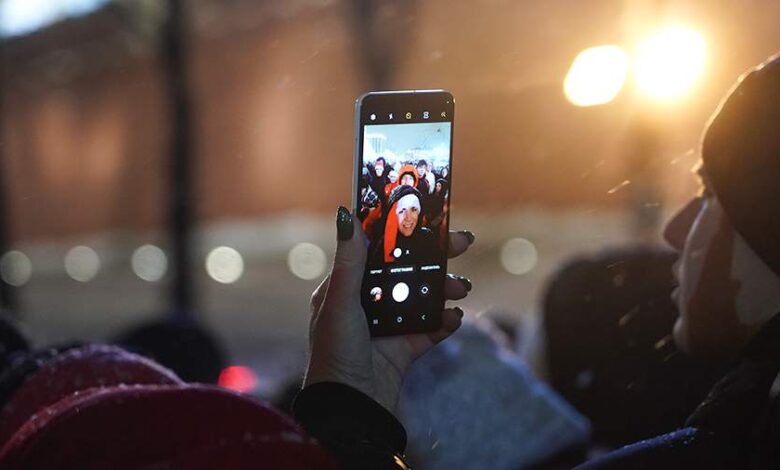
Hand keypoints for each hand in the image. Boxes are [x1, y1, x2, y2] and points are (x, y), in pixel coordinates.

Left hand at [303, 206, 473, 411]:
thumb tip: (347, 215)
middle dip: (435, 258)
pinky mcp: (404, 351)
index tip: (427, 215)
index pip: (377, 251)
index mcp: (345, 290)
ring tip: (462, 289)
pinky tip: (455, 317)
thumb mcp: (340, 303)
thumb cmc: (334, 355)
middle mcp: (366, 305)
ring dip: (444, 289)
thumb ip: (350, 262)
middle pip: (406, 271)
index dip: (402, 233)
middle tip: (462, 242)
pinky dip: (445, 322)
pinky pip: (431, 330)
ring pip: (423, 298)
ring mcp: (387, 328)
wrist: (349, 411)